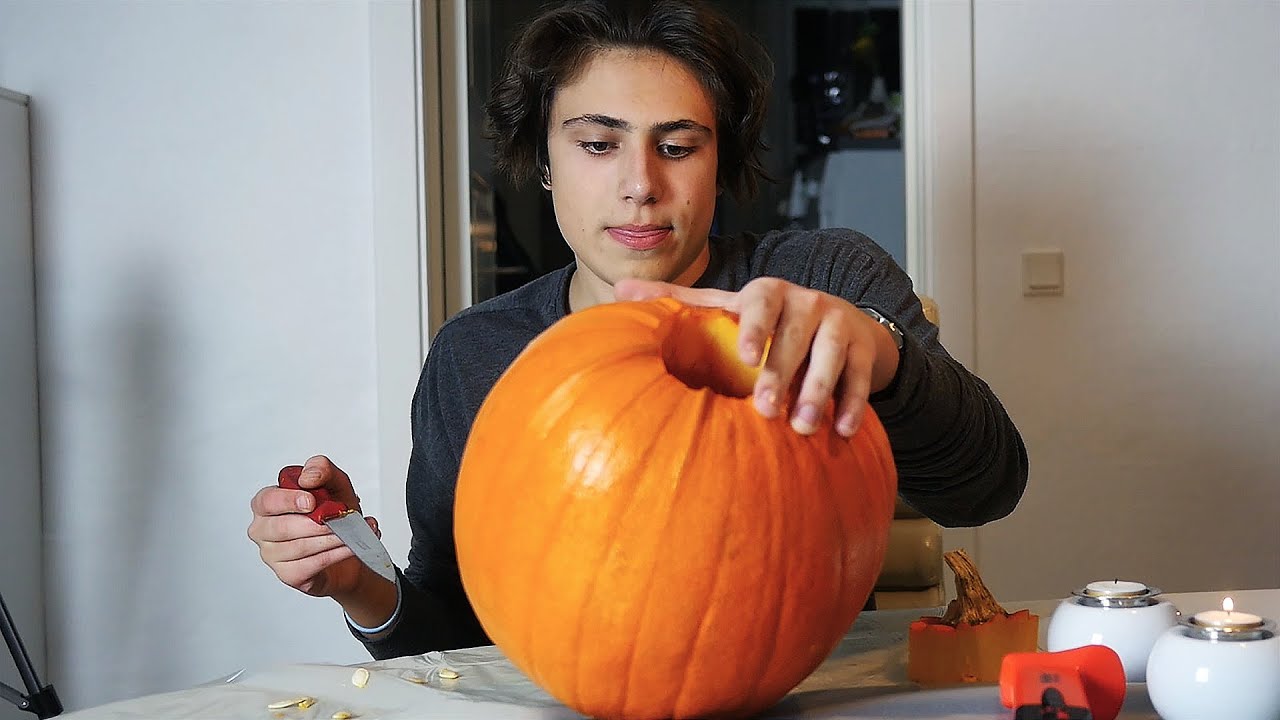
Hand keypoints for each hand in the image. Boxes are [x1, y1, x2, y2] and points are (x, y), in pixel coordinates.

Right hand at [248, 455, 380, 600]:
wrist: (351, 543)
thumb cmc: (334, 512)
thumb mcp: (335, 483)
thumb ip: (322, 469)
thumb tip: (308, 477)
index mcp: (267, 503)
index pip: (266, 501)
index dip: (288, 501)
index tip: (311, 501)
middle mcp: (263, 530)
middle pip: (282, 528)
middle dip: (317, 524)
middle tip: (342, 519)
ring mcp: (272, 555)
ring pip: (299, 547)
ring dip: (331, 539)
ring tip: (352, 532)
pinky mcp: (288, 575)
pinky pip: (310, 565)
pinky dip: (335, 554)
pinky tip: (348, 547)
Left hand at [615, 278, 900, 436]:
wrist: (843, 322)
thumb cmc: (770, 322)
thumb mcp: (729, 308)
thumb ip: (681, 303)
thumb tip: (620, 288)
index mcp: (768, 294)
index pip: (761, 304)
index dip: (754, 328)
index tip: (744, 356)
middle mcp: (807, 303)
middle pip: (796, 336)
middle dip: (782, 372)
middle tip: (766, 409)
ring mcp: (838, 325)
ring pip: (831, 357)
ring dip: (818, 392)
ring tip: (804, 427)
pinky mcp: (864, 351)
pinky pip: (860, 378)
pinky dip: (853, 404)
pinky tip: (841, 431)